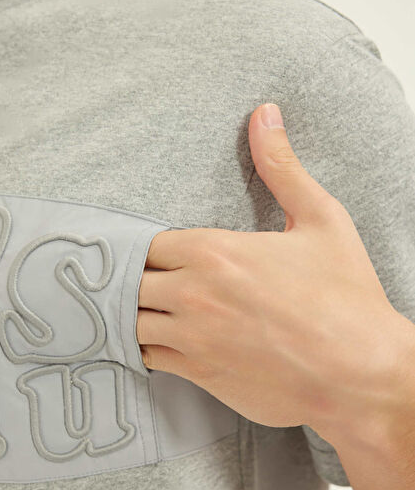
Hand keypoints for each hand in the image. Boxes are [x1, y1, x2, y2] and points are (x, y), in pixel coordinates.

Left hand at [136, 103, 414, 442]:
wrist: (360, 372)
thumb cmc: (346, 299)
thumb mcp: (320, 220)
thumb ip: (282, 168)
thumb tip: (265, 115)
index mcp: (216, 251)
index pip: (147, 242)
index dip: (146, 246)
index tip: (155, 252)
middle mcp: (195, 293)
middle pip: (129, 279)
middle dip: (133, 277)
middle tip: (143, 279)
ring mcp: (193, 337)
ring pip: (128, 320)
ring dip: (131, 312)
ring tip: (143, 308)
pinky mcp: (198, 374)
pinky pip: (145, 357)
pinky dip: (143, 347)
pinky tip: (157, 340)